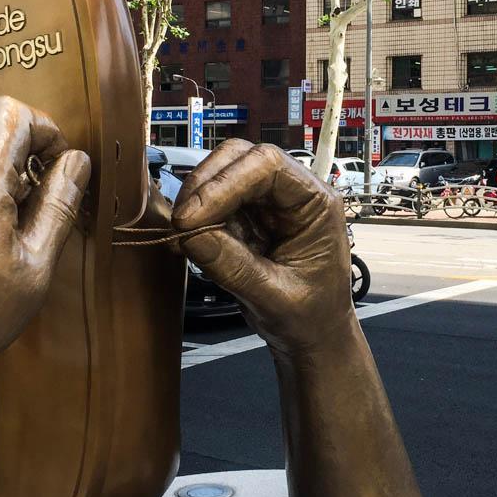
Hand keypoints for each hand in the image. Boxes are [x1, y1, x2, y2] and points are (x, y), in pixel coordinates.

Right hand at [173, 140, 349, 354]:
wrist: (313, 337)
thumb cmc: (311, 317)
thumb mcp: (274, 298)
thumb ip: (234, 268)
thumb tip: (190, 236)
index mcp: (315, 203)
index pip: (269, 166)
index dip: (225, 183)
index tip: (192, 216)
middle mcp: (293, 193)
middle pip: (241, 159)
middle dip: (205, 185)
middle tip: (181, 222)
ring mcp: (268, 203)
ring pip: (223, 175)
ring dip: (196, 201)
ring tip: (182, 236)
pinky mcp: (248, 218)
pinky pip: (215, 203)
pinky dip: (196, 218)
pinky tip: (187, 241)